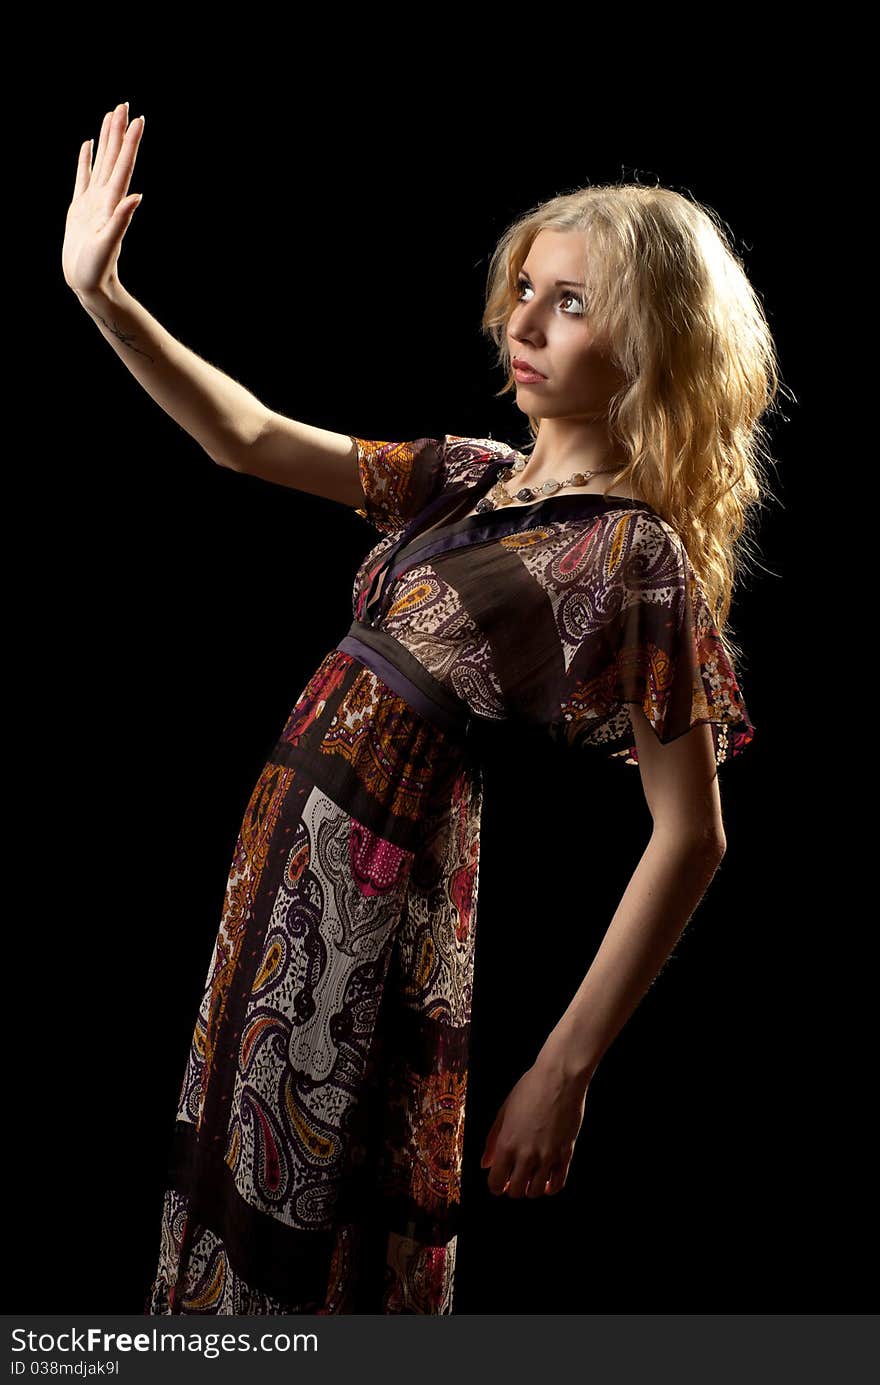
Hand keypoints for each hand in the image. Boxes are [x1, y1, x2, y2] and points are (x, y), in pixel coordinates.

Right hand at [62, 101, 144, 300]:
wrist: (88, 284)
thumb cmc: (96, 270)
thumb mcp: (107, 245)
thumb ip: (121, 221)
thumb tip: (136, 196)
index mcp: (112, 203)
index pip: (123, 166)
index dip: (130, 142)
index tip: (138, 119)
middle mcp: (106, 198)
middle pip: (114, 158)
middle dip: (119, 131)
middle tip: (125, 104)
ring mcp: (93, 202)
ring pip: (101, 162)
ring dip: (107, 139)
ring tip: (110, 116)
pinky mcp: (81, 208)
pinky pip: (83, 177)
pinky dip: (86, 160)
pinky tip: (89, 145)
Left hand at [479, 1057, 588, 1198]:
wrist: (559, 1077)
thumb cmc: (529, 1089)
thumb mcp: (504, 1112)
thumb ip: (492, 1140)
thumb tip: (485, 1164)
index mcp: (507, 1144)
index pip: (496, 1183)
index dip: (495, 1186)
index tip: (499, 1182)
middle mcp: (526, 1154)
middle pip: (516, 1192)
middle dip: (512, 1189)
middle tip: (514, 1179)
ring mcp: (547, 1156)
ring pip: (536, 1192)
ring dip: (531, 1189)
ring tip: (531, 1178)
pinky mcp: (565, 1154)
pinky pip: (558, 1184)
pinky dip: (551, 1188)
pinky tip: (548, 1182)